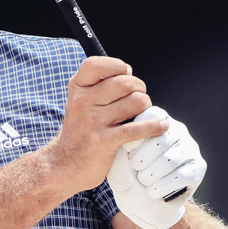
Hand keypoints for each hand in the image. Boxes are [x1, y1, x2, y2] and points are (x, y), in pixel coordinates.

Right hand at [48, 57, 165, 195]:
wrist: (66, 163)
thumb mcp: (79, 100)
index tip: (126, 73)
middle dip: (140, 89)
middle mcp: (82, 102)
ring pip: (135, 102)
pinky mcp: (104, 141)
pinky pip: (136, 129)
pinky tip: (161, 126)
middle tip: (140, 99)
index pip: (96, 65)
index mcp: (77, 88)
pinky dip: (154, 126)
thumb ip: (98, 85)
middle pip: (124, 83)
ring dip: (146, 107)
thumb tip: (128, 73)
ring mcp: (92, 121)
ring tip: (142, 113)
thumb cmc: (80, 129)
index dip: (116, 66)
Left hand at [107, 106, 206, 228]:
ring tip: (143, 179)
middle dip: (144, 156)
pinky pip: (181, 176)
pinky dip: (163, 186)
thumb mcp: (120, 154)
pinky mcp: (198, 167)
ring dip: (152, 173)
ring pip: (170, 160)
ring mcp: (190, 148)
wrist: (143, 199)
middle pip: (161, 139)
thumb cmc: (128, 170)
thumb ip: (124, 140)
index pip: (150, 117)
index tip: (127, 148)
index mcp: (157, 119)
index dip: (137, 133)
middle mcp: (178, 129)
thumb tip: (126, 132)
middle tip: (135, 167)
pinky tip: (152, 191)